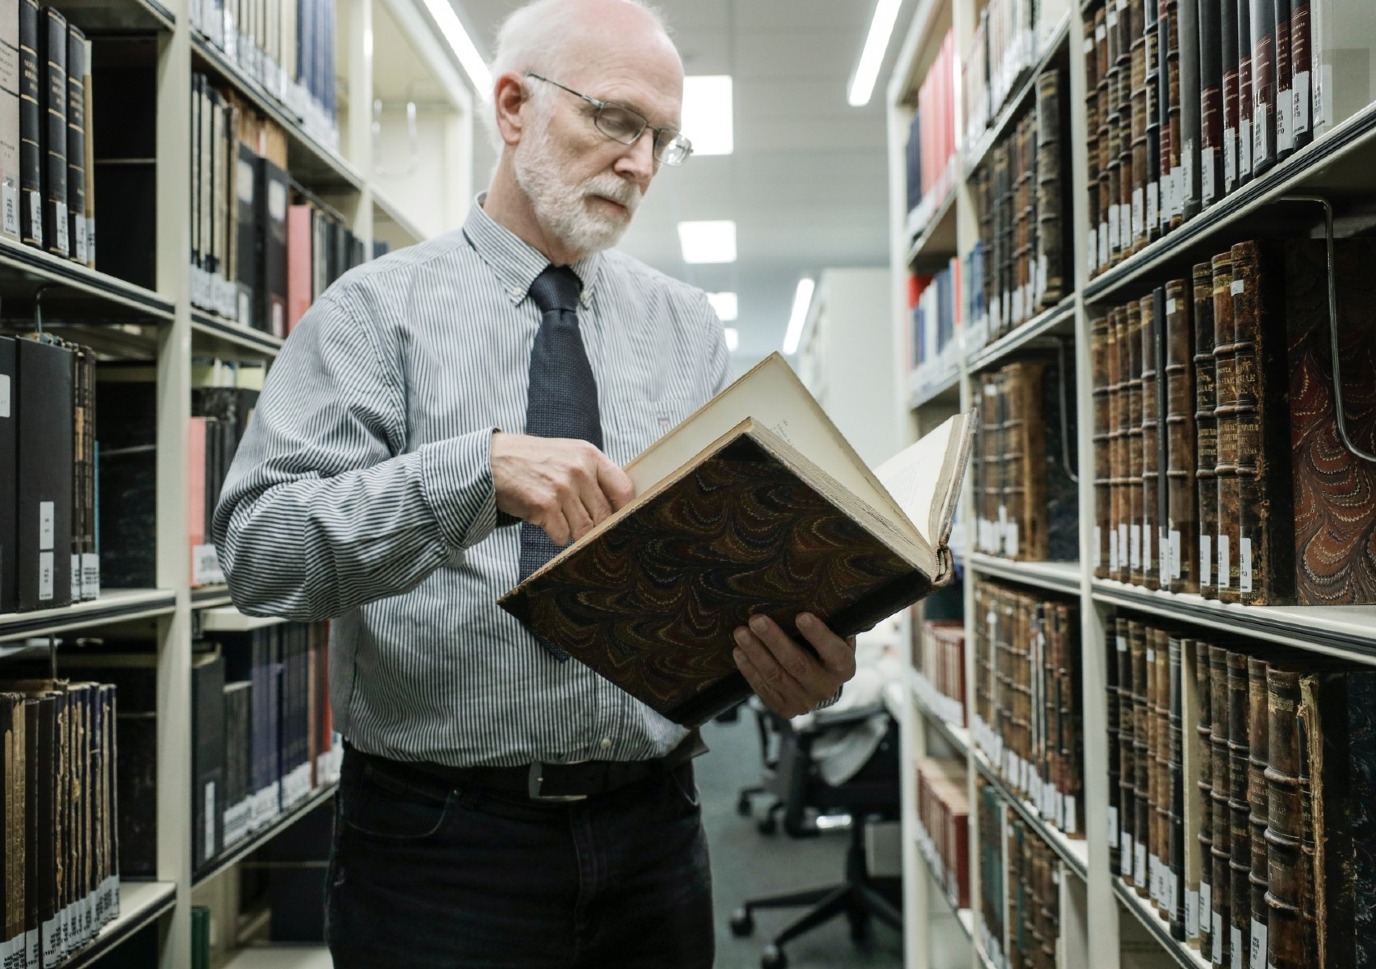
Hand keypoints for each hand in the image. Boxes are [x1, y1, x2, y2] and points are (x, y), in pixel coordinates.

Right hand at [491, 432, 634, 545]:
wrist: (493, 460)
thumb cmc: (535, 461)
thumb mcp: (569, 455)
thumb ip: (594, 474)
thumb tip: (621, 504)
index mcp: (589, 456)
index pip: (624, 489)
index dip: (625, 510)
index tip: (619, 519)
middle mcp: (579, 471)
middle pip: (605, 516)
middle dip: (595, 526)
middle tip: (581, 522)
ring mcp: (562, 489)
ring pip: (584, 530)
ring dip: (573, 531)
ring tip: (559, 517)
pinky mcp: (545, 506)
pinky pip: (562, 536)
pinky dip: (555, 535)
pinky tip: (545, 520)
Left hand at [732, 613, 856, 718]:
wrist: (820, 685)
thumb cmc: (825, 651)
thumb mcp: (836, 637)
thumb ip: (830, 624)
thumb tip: (818, 599)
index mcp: (843, 667)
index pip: (834, 652)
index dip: (818, 635)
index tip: (801, 616)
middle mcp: (825, 687)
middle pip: (797, 664)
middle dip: (774, 640)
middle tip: (756, 620)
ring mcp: (805, 701)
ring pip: (776, 676)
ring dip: (755, 653)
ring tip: (741, 633)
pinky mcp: (785, 709)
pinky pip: (764, 688)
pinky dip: (749, 670)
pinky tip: (738, 652)